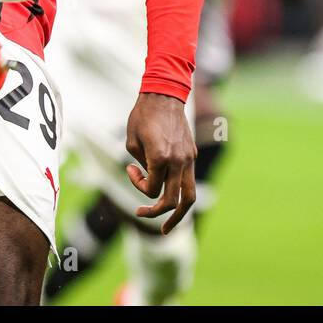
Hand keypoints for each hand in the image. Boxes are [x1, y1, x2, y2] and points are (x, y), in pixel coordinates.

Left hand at [125, 92, 196, 234]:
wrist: (164, 95)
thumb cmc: (143, 116)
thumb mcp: (131, 142)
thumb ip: (140, 166)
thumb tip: (148, 178)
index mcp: (161, 159)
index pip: (151, 190)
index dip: (137, 185)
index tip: (130, 168)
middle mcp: (178, 162)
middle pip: (173, 202)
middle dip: (157, 214)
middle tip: (140, 215)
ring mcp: (188, 159)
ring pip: (189, 197)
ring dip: (179, 215)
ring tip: (168, 227)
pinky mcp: (191, 154)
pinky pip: (188, 180)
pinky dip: (179, 191)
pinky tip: (169, 193)